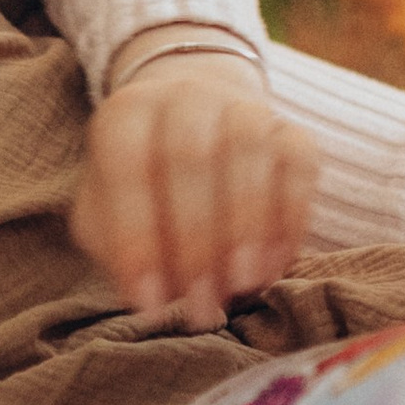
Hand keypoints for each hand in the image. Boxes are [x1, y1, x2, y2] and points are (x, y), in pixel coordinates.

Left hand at [69, 50, 317, 327]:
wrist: (194, 120)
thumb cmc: (142, 183)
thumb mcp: (106, 209)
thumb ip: (116, 246)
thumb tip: (150, 298)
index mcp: (127, 114)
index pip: (128, 166)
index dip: (137, 236)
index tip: (148, 302)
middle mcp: (185, 98)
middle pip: (190, 155)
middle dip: (196, 241)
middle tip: (201, 306)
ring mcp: (243, 107)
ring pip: (249, 151)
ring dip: (247, 227)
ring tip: (242, 287)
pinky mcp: (291, 129)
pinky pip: (298, 164)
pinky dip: (290, 218)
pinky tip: (276, 266)